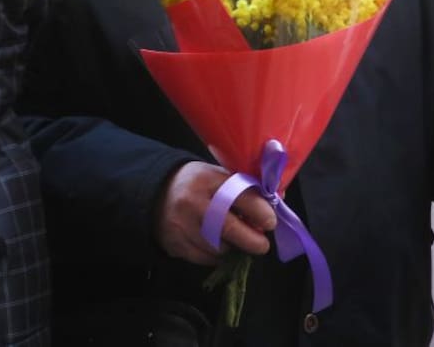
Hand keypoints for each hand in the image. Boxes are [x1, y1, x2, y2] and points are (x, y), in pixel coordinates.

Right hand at [155, 161, 276, 265]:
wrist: (154, 194)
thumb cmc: (196, 183)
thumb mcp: (217, 175)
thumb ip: (245, 186)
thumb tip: (279, 197)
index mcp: (208, 179)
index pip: (240, 195)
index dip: (260, 210)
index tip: (271, 220)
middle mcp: (194, 202)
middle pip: (229, 227)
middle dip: (252, 239)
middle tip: (263, 244)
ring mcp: (183, 226)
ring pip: (218, 247)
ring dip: (234, 248)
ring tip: (238, 241)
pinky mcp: (176, 245)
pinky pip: (206, 259)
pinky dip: (218, 256)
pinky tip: (220, 247)